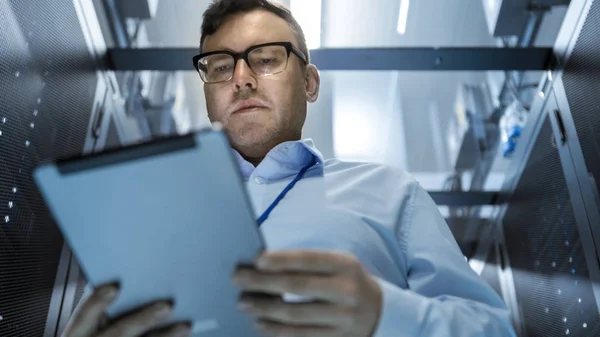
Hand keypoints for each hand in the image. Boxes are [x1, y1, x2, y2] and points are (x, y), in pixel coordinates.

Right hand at [61, 284, 190, 336]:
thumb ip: (104, 313)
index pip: (82, 317)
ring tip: (186, 326)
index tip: (114, 287)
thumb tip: (127, 286)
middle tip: (167, 305)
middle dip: (143, 319)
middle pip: (119, 333)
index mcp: (77, 336)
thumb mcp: (90, 330)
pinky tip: (183, 335)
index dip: (96, 302)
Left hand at [233, 250, 382, 336]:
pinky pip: (301, 335)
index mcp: (345, 265)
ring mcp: (343, 317)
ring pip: (296, 314)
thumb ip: (307, 263)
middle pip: (298, 286)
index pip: (309, 260)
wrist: (377, 309)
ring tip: (244, 303)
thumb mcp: (337, 263)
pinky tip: (260, 322)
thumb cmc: (346, 279)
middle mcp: (346, 290)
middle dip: (264, 282)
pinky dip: (277, 330)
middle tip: (238, 279)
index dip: (282, 259)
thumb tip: (264, 263)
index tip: (257, 260)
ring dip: (265, 308)